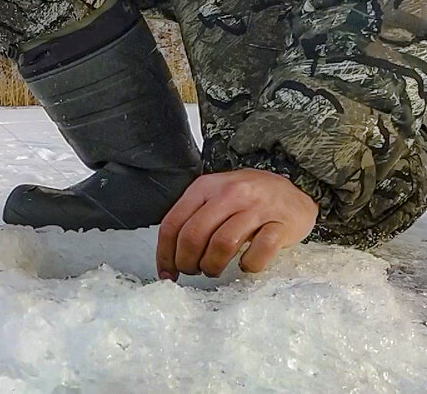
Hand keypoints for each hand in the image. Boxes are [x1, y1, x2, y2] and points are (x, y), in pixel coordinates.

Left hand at [155, 169, 318, 280]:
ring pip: (222, 244)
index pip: (173, 223)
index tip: (167, 272)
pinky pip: (259, 252)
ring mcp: (257, 208)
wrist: (295, 190)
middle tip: (193, 271)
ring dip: (212, 265)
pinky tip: (246, 265)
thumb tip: (169, 257)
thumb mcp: (215, 197)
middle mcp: (229, 194)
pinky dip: (249, 265)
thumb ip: (192, 218)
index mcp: (205, 187)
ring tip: (214, 269)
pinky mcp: (281, 225)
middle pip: (194, 235)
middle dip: (187, 262)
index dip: (165, 254)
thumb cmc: (248, 199)